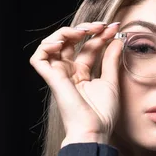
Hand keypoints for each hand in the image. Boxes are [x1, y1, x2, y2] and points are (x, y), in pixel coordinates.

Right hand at [29, 21, 122, 146]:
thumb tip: (116, 40)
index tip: (115, 27)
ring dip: (67, 32)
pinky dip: (47, 45)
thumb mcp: (111, 81)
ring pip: (53, 44)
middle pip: (71, 42)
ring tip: (85, 30)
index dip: (100, 35)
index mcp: (82, 74)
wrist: (94, 129)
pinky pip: (39, 57)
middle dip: (86, 29)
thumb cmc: (102, 113)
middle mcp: (69, 72)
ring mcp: (59, 74)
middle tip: (102, 26)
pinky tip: (63, 42)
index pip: (88, 46)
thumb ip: (111, 60)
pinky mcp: (51, 78)